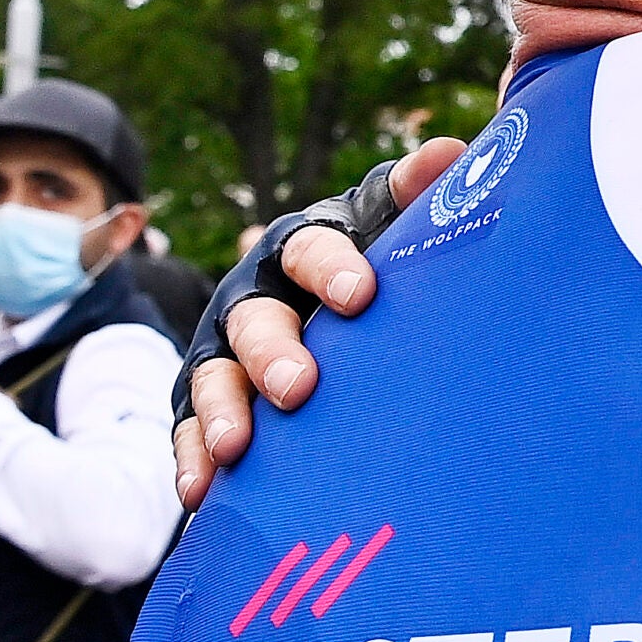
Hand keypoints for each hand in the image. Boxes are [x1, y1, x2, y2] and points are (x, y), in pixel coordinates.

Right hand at [174, 137, 464, 509]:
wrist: (341, 320)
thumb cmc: (377, 274)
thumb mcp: (396, 234)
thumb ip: (417, 196)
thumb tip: (451, 152)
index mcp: (305, 247)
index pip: (312, 248)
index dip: (333, 268)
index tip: (363, 296)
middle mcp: (256, 296)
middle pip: (255, 319)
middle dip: (272, 352)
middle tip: (299, 386)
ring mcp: (225, 353)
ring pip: (214, 377)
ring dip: (222, 411)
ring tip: (238, 448)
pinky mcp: (206, 405)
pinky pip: (190, 431)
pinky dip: (193, 458)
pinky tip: (200, 490)